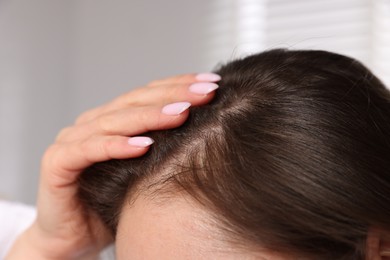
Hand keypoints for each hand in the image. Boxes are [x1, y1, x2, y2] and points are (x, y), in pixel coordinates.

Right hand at [6, 73, 219, 258]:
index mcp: (113, 120)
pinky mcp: (57, 163)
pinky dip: (116, 146)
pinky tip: (144, 146)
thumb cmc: (111, 203)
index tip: (213, 83)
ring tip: (182, 113)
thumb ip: (161, 146)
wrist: (73, 239)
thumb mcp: (144, 170)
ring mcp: (72, 140)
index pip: (149, 95)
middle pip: (135, 101)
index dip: (180, 86)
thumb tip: (209, 128)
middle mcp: (93, 124)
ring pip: (115, 121)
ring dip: (150, 116)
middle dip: (173, 95)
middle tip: (207, 92)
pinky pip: (89, 150)